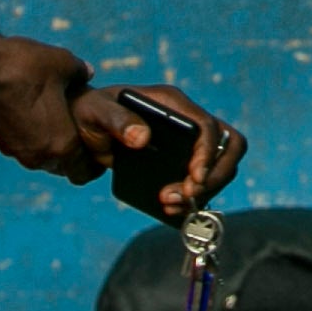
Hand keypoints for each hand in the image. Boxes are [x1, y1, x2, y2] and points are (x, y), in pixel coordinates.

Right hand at [0, 34, 106, 173]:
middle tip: (82, 126)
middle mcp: (39, 156)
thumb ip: (81, 72)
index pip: (86, 172)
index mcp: (61, 144)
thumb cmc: (22, 67)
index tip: (100, 145)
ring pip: (45, 155)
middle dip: (75, 150)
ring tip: (58, 114)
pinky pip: (27, 144)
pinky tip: (34, 109)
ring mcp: (17, 151)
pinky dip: (34, 133)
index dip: (97, 161)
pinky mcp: (1, 141)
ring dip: (53, 140)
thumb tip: (88, 72)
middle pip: (65, 166)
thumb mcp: (63, 63)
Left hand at [70, 83, 249, 216]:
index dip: (208, 155)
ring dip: (203, 191)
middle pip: (228, 147)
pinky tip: (170, 207)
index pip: (208, 127)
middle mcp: (187, 121)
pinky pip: (201, 181)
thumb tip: (143, 138)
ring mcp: (187, 142)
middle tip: (187, 195)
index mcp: (173, 103)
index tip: (193, 180)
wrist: (83, 129)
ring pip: (219, 168)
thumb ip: (116, 120)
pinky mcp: (180, 162)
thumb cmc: (89, 113)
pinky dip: (193, 198)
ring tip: (170, 203)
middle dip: (215, 176)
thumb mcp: (97, 112)